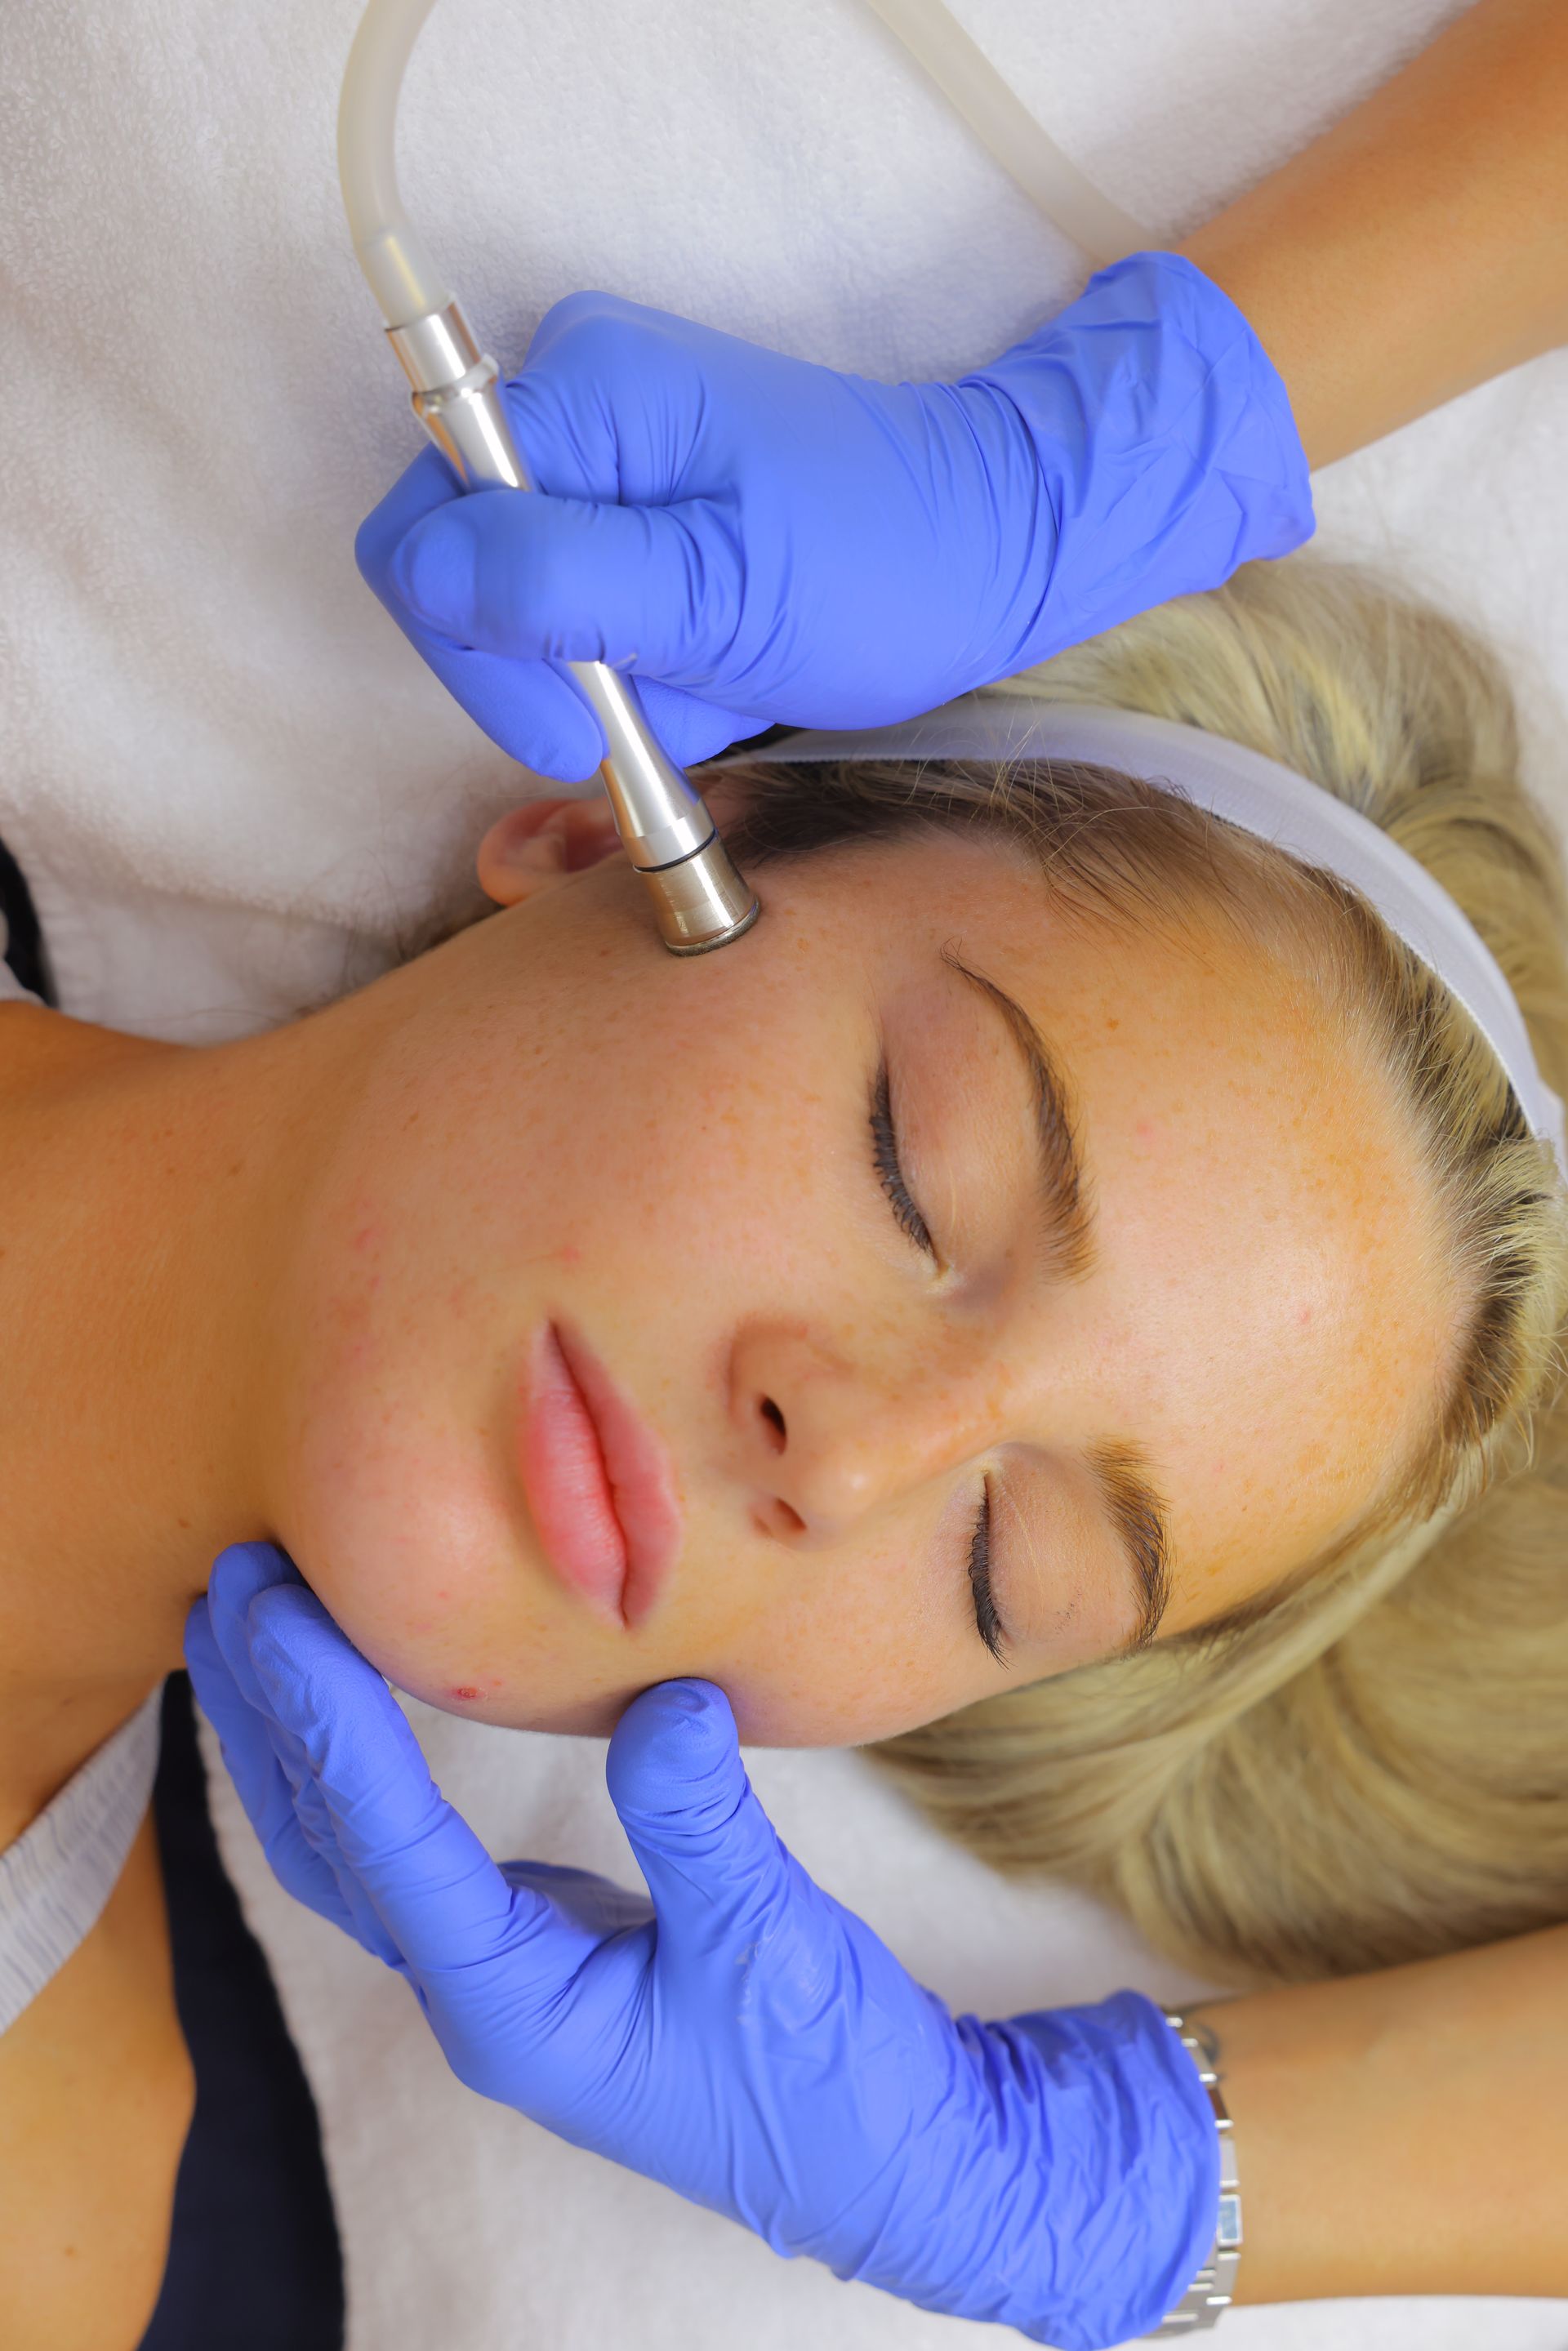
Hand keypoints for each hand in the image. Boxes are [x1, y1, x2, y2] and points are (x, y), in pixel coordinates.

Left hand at [187, 1543, 1218, 2349]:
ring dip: (297, 1737)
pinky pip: (409, 1851)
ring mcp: (505, 1976)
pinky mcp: (541, 1948)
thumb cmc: (829, 2078)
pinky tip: (359, 1705)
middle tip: (225, 1584)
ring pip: (355, 1850)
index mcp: (513, 2006)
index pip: (382, 1841)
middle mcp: (482, 1994)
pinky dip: (363, 1767)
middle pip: (328, 1844)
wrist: (892, 2162)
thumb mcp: (772, 1945)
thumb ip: (703, 1824)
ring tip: (253, 1626)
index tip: (274, 1605)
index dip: (321, 1714)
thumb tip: (657, 1701)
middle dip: (268, 1713)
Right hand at [355, 252, 1310, 779]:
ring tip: (710, 672)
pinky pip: (570, 616)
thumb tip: (418, 569)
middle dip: (553, 675)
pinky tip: (707, 663)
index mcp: (583, 394)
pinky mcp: (624, 508)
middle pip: (455, 585)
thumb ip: (558, 583)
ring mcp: (595, 455)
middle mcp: (570, 402)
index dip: (483, 650)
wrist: (996, 550)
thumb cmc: (886, 572)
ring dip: (603, 683)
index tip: (593, 706)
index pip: (418, 544)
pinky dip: (633, 669)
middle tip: (674, 692)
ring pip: (512, 620)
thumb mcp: (719, 599)